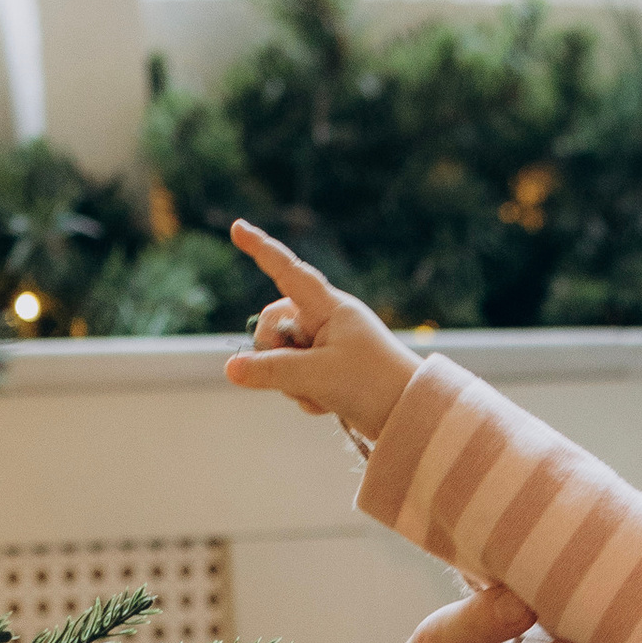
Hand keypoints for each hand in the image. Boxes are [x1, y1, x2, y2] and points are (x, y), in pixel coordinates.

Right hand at [220, 222, 415, 441]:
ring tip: (321, 393)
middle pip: (274, 323)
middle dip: (274, 352)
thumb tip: (231, 367)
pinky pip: (297, 376)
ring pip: (283, 355)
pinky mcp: (331, 370)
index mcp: (330, 307)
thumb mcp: (315, 377)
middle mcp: (328, 319)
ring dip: (292, 380)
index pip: (287, 270)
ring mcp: (329, 345)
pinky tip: (326, 405)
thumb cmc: (371, 385)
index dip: (260, 249)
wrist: (410, 415)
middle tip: (299, 375)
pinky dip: (304, 392)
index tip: (237, 227)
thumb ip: (269, 370)